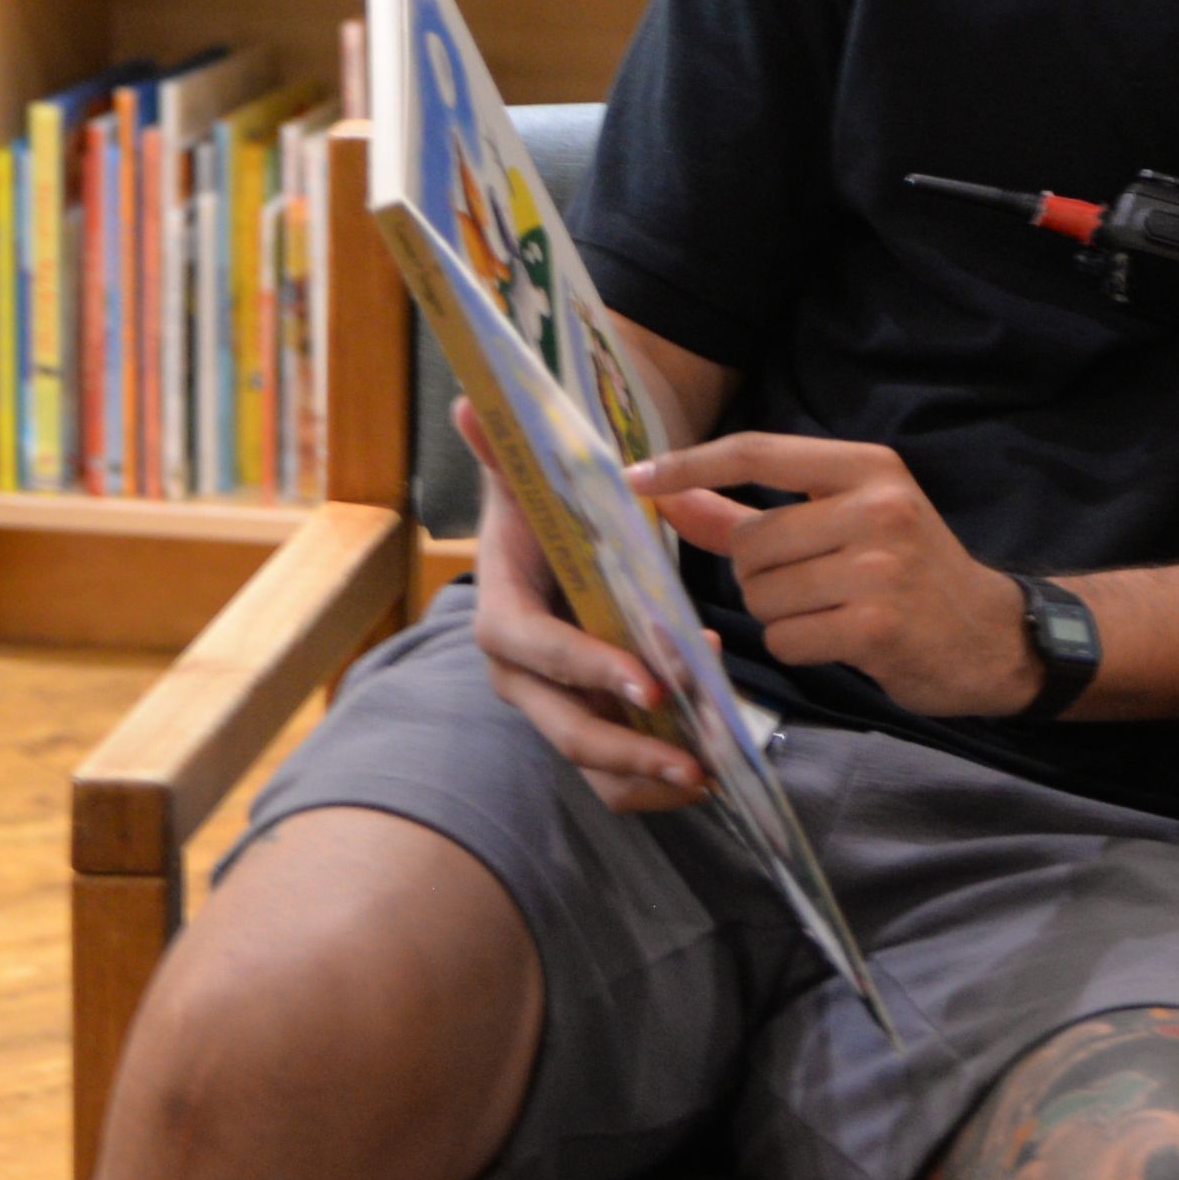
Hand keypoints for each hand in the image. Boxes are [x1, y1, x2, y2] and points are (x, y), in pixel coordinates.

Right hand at [463, 406, 704, 811]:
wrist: (550, 550)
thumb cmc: (544, 515)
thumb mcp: (530, 481)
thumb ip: (506, 451)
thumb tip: (468, 401)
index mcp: (503, 616)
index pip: (538, 649)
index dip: (587, 667)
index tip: (647, 682)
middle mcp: (521, 676)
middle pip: (565, 728)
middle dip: (628, 747)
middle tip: (693, 759)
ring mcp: (554, 706)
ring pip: (592, 764)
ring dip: (647, 777)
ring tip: (709, 775)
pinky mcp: (587, 724)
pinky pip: (613, 772)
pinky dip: (654, 778)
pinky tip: (708, 767)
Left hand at [638, 429, 1038, 719]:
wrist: (991, 635)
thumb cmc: (908, 572)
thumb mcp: (844, 523)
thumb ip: (748, 512)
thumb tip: (666, 497)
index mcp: (868, 468)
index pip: (759, 452)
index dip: (691, 465)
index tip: (636, 478)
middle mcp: (876, 508)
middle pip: (751, 542)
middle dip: (758, 575)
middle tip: (809, 585)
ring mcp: (879, 567)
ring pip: (763, 595)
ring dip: (779, 615)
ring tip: (830, 612)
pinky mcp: (876, 626)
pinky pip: (787, 639)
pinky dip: (800, 647)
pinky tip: (841, 640)